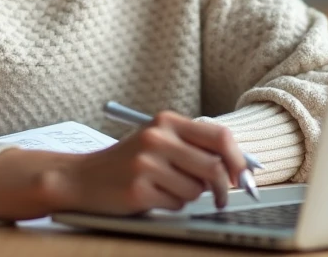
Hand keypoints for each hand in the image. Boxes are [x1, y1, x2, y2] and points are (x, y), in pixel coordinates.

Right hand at [53, 110, 247, 214]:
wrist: (81, 178)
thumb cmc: (129, 161)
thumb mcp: (159, 141)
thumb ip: (194, 147)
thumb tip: (240, 168)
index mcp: (166, 121)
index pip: (219, 137)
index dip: (239, 159)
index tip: (246, 177)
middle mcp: (157, 139)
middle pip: (214, 167)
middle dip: (223, 188)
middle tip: (220, 198)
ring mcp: (146, 164)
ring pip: (196, 191)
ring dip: (189, 196)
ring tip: (166, 188)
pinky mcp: (138, 191)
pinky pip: (176, 205)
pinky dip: (171, 205)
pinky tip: (152, 197)